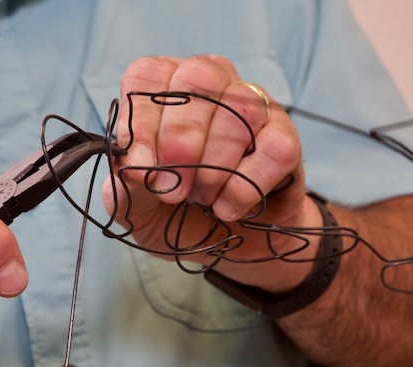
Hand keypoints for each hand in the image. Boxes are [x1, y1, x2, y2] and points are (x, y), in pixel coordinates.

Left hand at [103, 55, 320, 291]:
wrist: (228, 244)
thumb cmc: (178, 213)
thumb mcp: (139, 208)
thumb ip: (125, 189)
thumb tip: (135, 170)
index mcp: (165, 88)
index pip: (149, 76)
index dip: (141, 122)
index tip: (140, 169)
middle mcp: (212, 84)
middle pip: (198, 78)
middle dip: (180, 139)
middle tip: (173, 188)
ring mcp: (254, 106)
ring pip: (240, 110)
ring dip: (215, 167)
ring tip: (203, 199)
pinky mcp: (286, 137)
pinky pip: (275, 148)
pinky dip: (246, 186)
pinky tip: (229, 206)